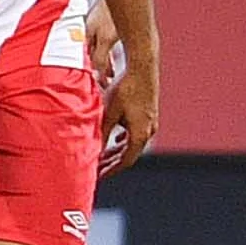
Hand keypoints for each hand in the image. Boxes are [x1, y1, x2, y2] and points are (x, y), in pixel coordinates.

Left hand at [99, 49, 158, 177]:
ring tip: (104, 156)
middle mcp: (148, 131)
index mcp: (140, 134)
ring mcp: (151, 123)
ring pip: (133, 143)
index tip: (100, 175)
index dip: (112, 170)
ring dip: (119, 150)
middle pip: (130, 154)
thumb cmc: (125, 89)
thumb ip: (103, 133)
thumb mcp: (110, 113)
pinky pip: (136, 133)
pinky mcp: (149, 114)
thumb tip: (94, 151)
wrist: (142, 68)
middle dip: (113, 162)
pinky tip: (116, 138)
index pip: (125, 160)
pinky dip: (125, 139)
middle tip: (98, 169)